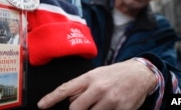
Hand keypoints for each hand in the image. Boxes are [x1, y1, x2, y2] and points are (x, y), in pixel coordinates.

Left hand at [37, 59, 156, 109]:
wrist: (139, 74)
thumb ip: (82, 87)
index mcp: (89, 77)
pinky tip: (108, 106)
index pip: (65, 88)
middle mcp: (98, 88)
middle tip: (83, 105)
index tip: (41, 105)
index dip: (51, 98)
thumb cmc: (114, 74)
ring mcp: (110, 101)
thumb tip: (69, 100)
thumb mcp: (96, 74)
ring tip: (99, 103)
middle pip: (75, 108)